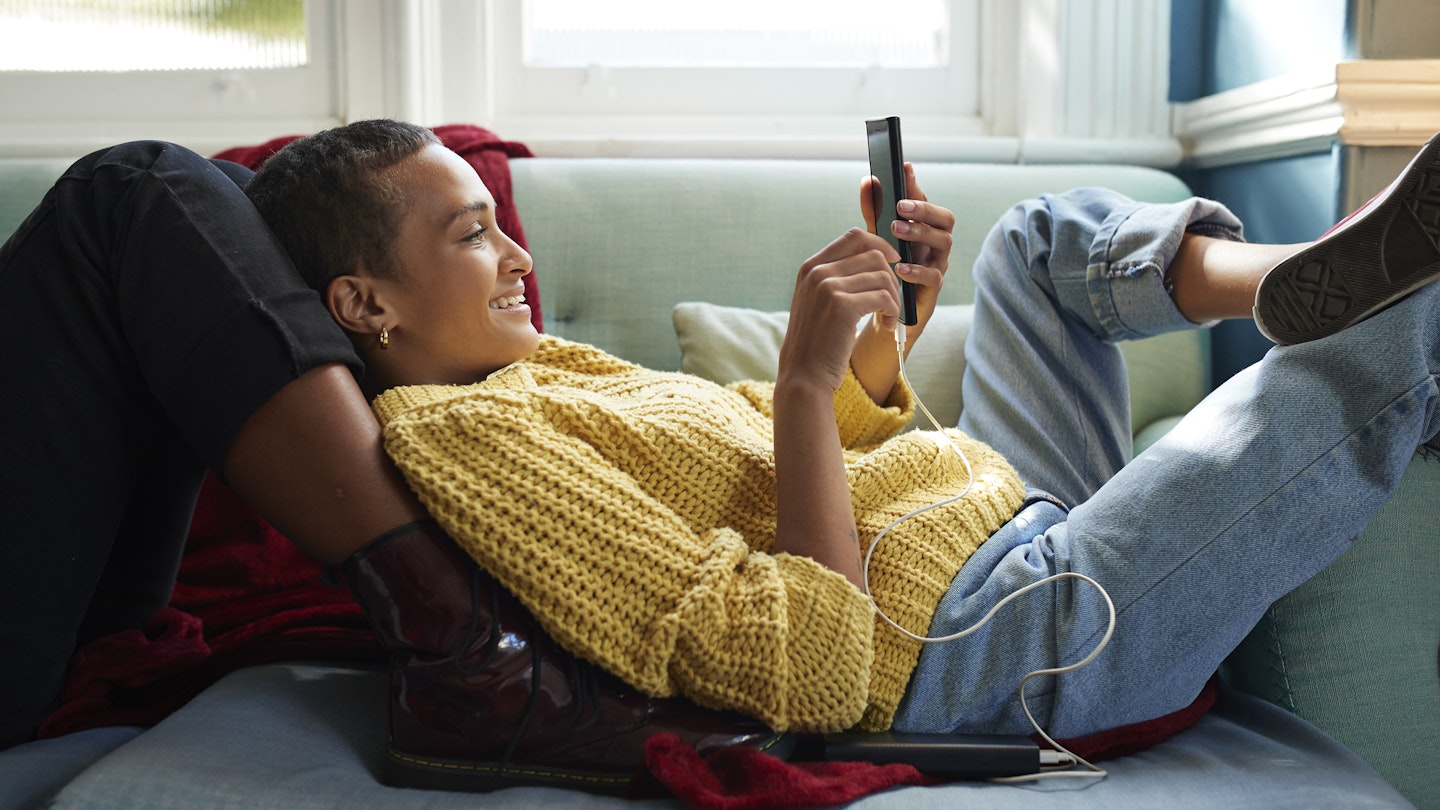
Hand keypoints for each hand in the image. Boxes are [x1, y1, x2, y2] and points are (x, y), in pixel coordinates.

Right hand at [779, 227, 900, 394]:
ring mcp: (828, 286)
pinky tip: (888, 327)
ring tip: (889, 318)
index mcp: (811, 267)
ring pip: (882, 275)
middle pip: (873, 254)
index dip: (880, 244)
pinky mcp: (842, 305)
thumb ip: (836, 278)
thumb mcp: (818, 302)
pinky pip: (884, 297)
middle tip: (891, 302)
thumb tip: (876, 258)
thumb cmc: (817, 342)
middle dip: (891, 278)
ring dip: (894, 298)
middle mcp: (817, 272)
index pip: (854, 236)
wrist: (804, 375)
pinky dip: (893, 311)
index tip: (893, 263)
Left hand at [859, 163, 952, 337]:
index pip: (925, 201)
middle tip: (901, 206)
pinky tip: (899, 267)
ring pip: (944, 242)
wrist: (885, 310)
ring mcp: (938, 264)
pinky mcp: (933, 288)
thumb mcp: (877, 237)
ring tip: (897, 229)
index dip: (915, 185)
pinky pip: (934, 275)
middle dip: (925, 209)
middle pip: (945, 218)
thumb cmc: (885, 268)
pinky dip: (917, 270)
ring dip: (921, 233)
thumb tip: (868, 181)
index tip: (904, 168)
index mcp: (924, 227)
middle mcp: (935, 242)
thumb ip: (874, 211)